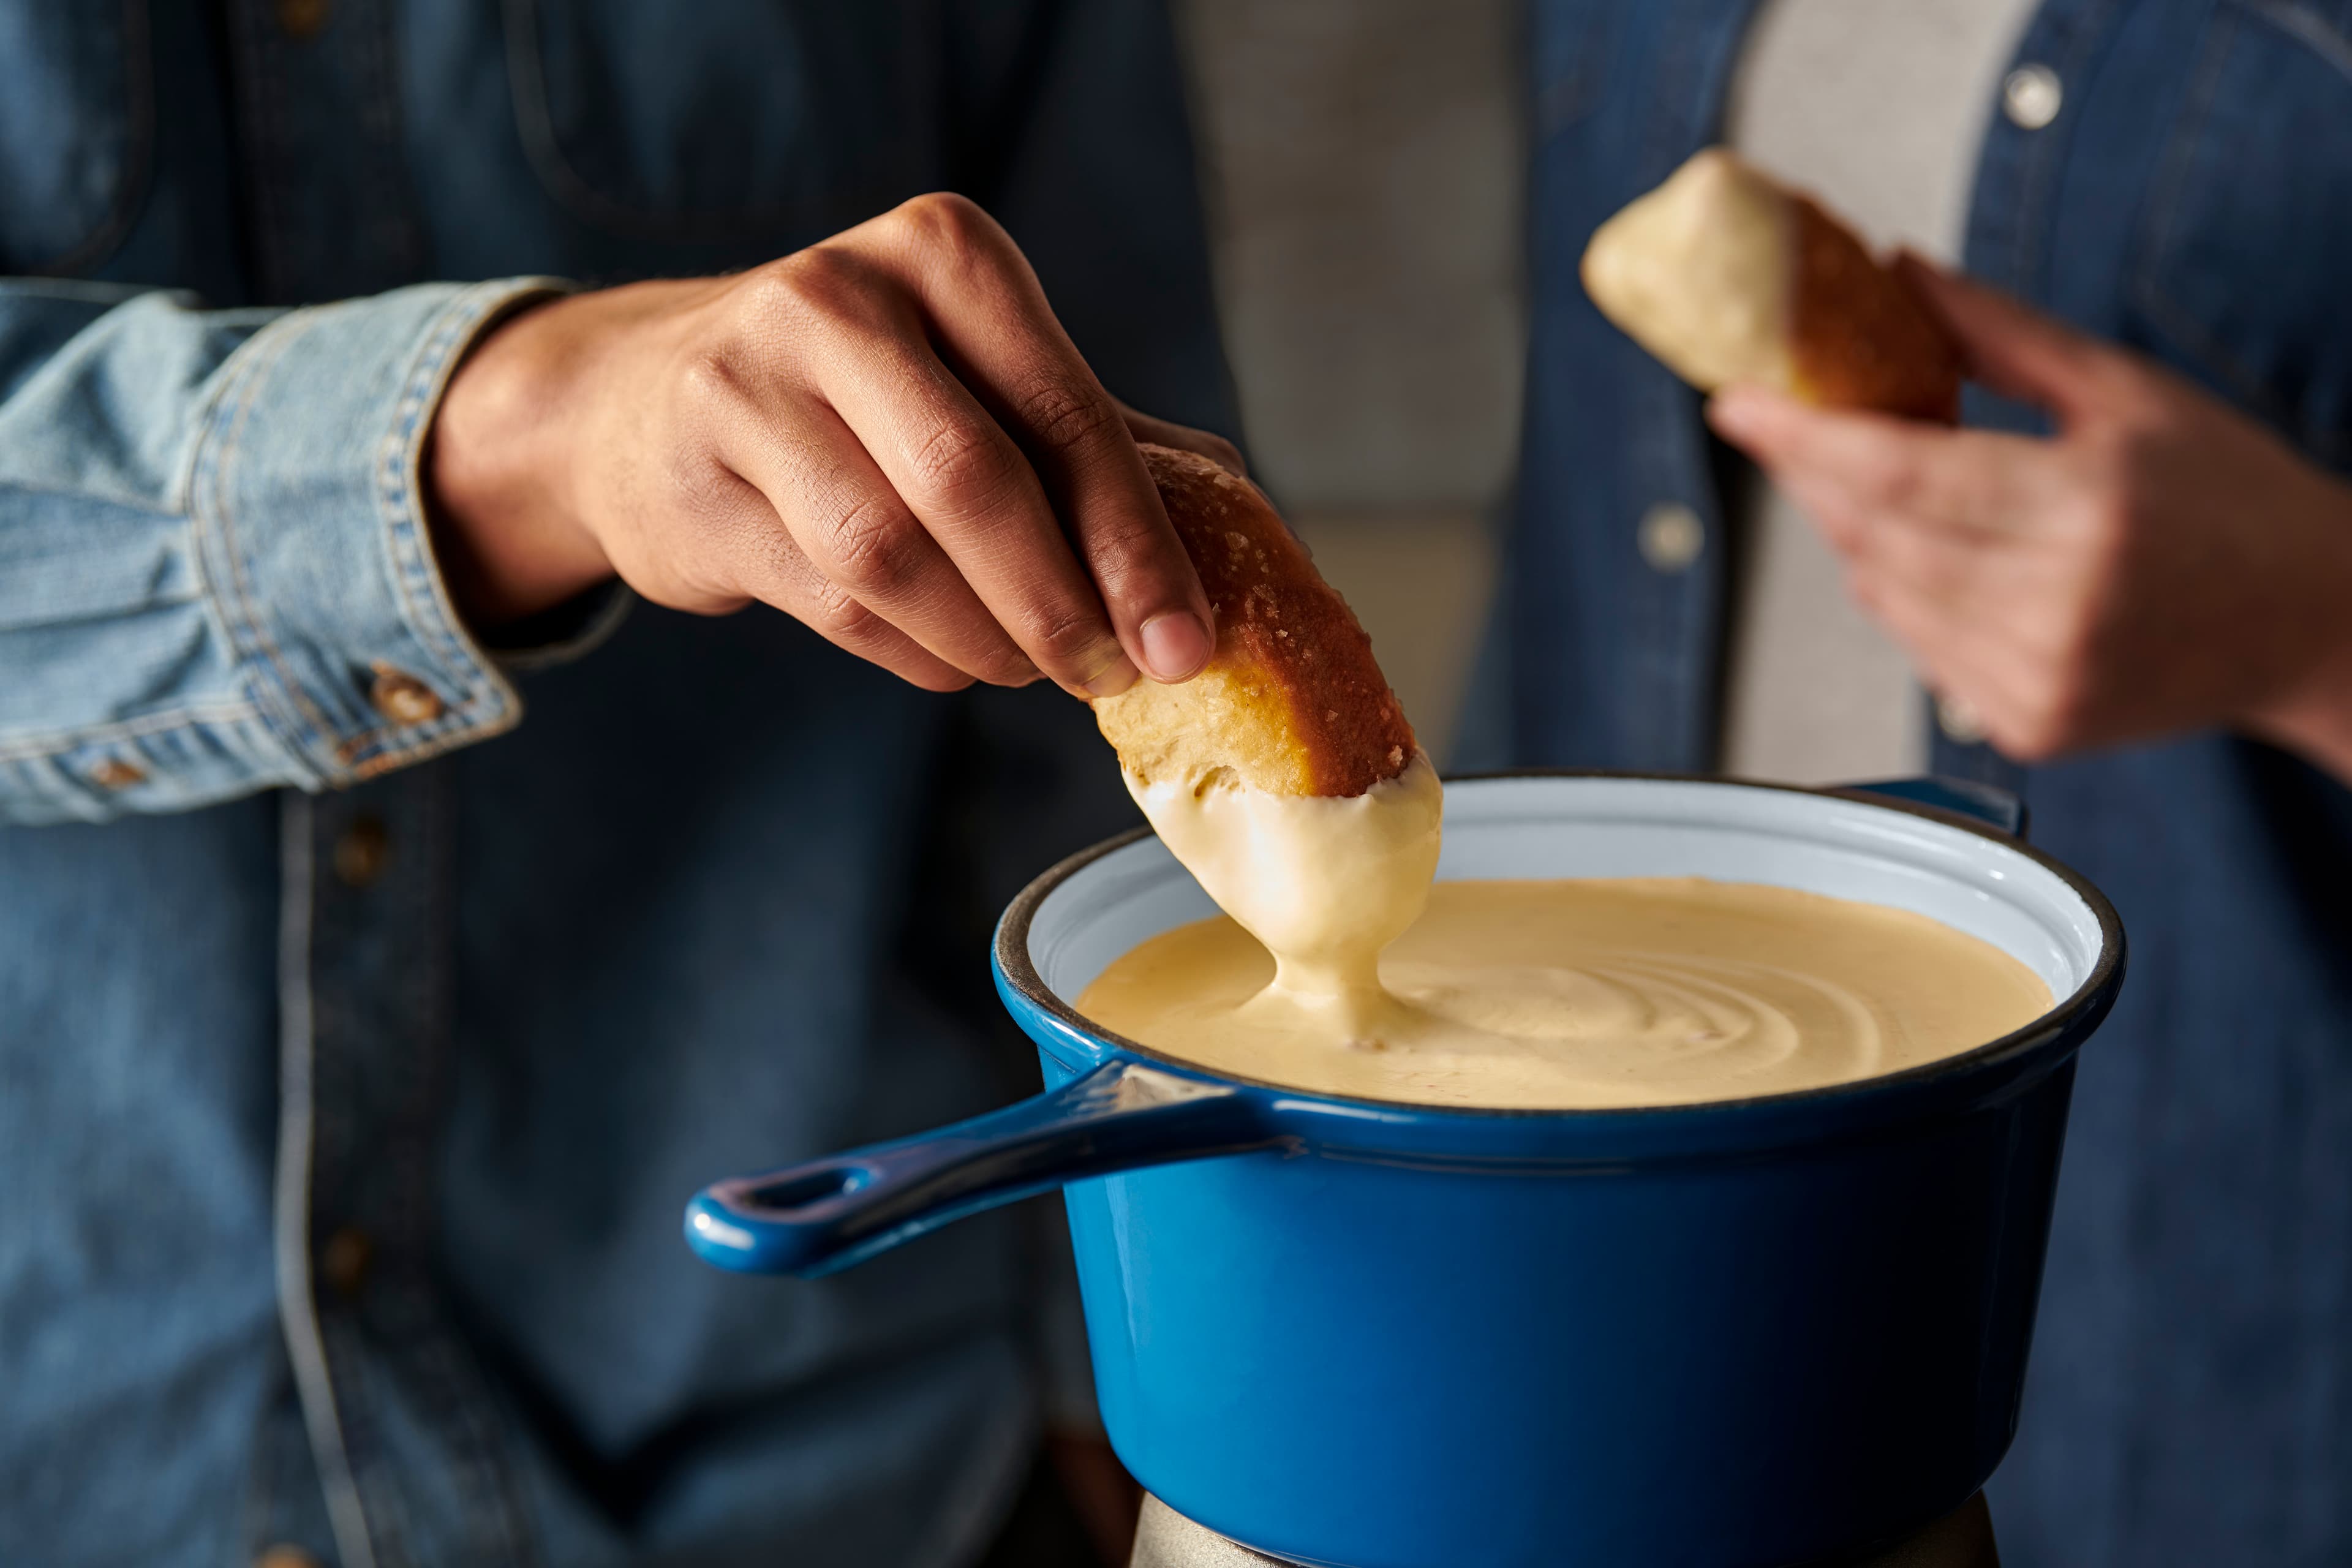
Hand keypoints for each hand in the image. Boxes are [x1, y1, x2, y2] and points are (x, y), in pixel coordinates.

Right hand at [426, 192, 1239, 696]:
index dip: (1136, 542)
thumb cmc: (863, 394)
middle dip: (1062, 603)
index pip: (1065, 410)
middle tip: (1111, 677)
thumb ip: (1100, 439)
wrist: (641, 401)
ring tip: (1029, 669)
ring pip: (892, 557)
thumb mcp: (981, 370)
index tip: (1186, 643)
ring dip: (984, 641)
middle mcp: (836, 297)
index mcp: (944, 252)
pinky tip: (950, 657)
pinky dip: (916, 654)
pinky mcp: (692, 485)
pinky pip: (835, 605)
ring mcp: (745, 386)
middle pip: (973, 481)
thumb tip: (1246, 540)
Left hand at [1706, 256, 2351, 778]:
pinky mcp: (2027, 727)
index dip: (1801, 439)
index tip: (1737, 402)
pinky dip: (1904, 595)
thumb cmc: (2232, 499)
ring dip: (1859, 535)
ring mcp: (2038, 681)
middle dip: (1816, 476)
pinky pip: (1915, 651)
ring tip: (1893, 485)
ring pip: (1881, 595)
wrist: (2314, 621)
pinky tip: (1945, 558)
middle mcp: (2056, 607)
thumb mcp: (2126, 391)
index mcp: (2085, 511)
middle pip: (1871, 536)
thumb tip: (1896, 272)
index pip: (1895, 474)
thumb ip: (1998, 334)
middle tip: (1791, 424)